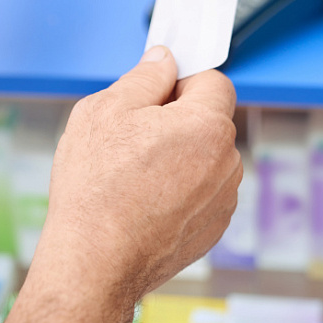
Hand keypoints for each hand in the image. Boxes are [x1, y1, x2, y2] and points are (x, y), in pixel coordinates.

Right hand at [0, 47, 240, 322]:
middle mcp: (227, 162)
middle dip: (179, 121)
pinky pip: (201, 193)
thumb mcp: (106, 110)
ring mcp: (223, 199)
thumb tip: (164, 59)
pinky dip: (180, 193)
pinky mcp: (213, 228)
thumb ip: (144, 77)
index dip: (183, 81)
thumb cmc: (96, 188)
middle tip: (133, 137)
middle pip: (210, 122)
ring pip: (205, 159)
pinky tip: (144, 203)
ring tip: (133, 176)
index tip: (158, 91)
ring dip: (180, 158)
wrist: (95, 262)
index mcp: (207, 125)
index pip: (214, 81)